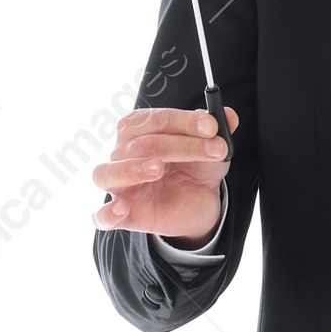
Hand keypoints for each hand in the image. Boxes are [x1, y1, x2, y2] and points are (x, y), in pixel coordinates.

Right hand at [92, 106, 236, 241]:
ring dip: (131, 169)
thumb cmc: (194, 168)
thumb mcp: (211, 148)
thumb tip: (228, 116)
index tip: (211, 126)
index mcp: (139, 130)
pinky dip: (106, 213)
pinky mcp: (123, 214)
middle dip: (180, 145)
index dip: (184, 121)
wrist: (199, 203)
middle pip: (140, 144)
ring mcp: (119, 184)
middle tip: (212, 149)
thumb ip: (217, 131)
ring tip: (158, 168)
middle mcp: (122, 154)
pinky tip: (121, 208)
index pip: (155, 119)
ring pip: (108, 173)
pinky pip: (102, 215)